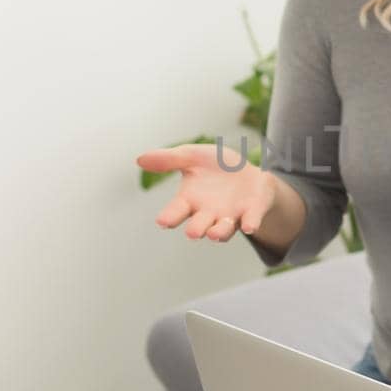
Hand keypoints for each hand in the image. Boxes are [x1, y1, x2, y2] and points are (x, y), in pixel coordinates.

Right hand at [137, 143, 276, 242]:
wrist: (247, 171)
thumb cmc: (214, 166)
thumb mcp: (192, 156)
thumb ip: (168, 159)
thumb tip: (139, 159)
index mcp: (190, 200)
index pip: (176, 210)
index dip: (170, 216)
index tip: (163, 221)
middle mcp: (208, 213)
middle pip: (199, 224)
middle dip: (196, 228)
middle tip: (192, 232)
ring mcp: (230, 215)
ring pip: (223, 229)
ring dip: (219, 232)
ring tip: (214, 234)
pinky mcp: (251, 212)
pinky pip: (250, 220)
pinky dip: (249, 223)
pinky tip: (249, 226)